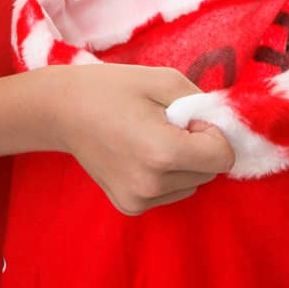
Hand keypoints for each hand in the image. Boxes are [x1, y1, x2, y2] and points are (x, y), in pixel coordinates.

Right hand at [49, 63, 235, 213]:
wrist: (62, 110)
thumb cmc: (113, 88)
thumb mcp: (164, 80)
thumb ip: (203, 104)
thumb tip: (225, 128)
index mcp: (163, 153)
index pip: (223, 157)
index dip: (211, 132)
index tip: (186, 117)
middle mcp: (152, 185)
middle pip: (209, 172)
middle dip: (198, 147)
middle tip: (165, 124)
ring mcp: (139, 200)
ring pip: (192, 184)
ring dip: (183, 162)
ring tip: (149, 138)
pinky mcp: (130, 207)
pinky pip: (172, 193)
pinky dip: (167, 175)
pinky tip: (140, 154)